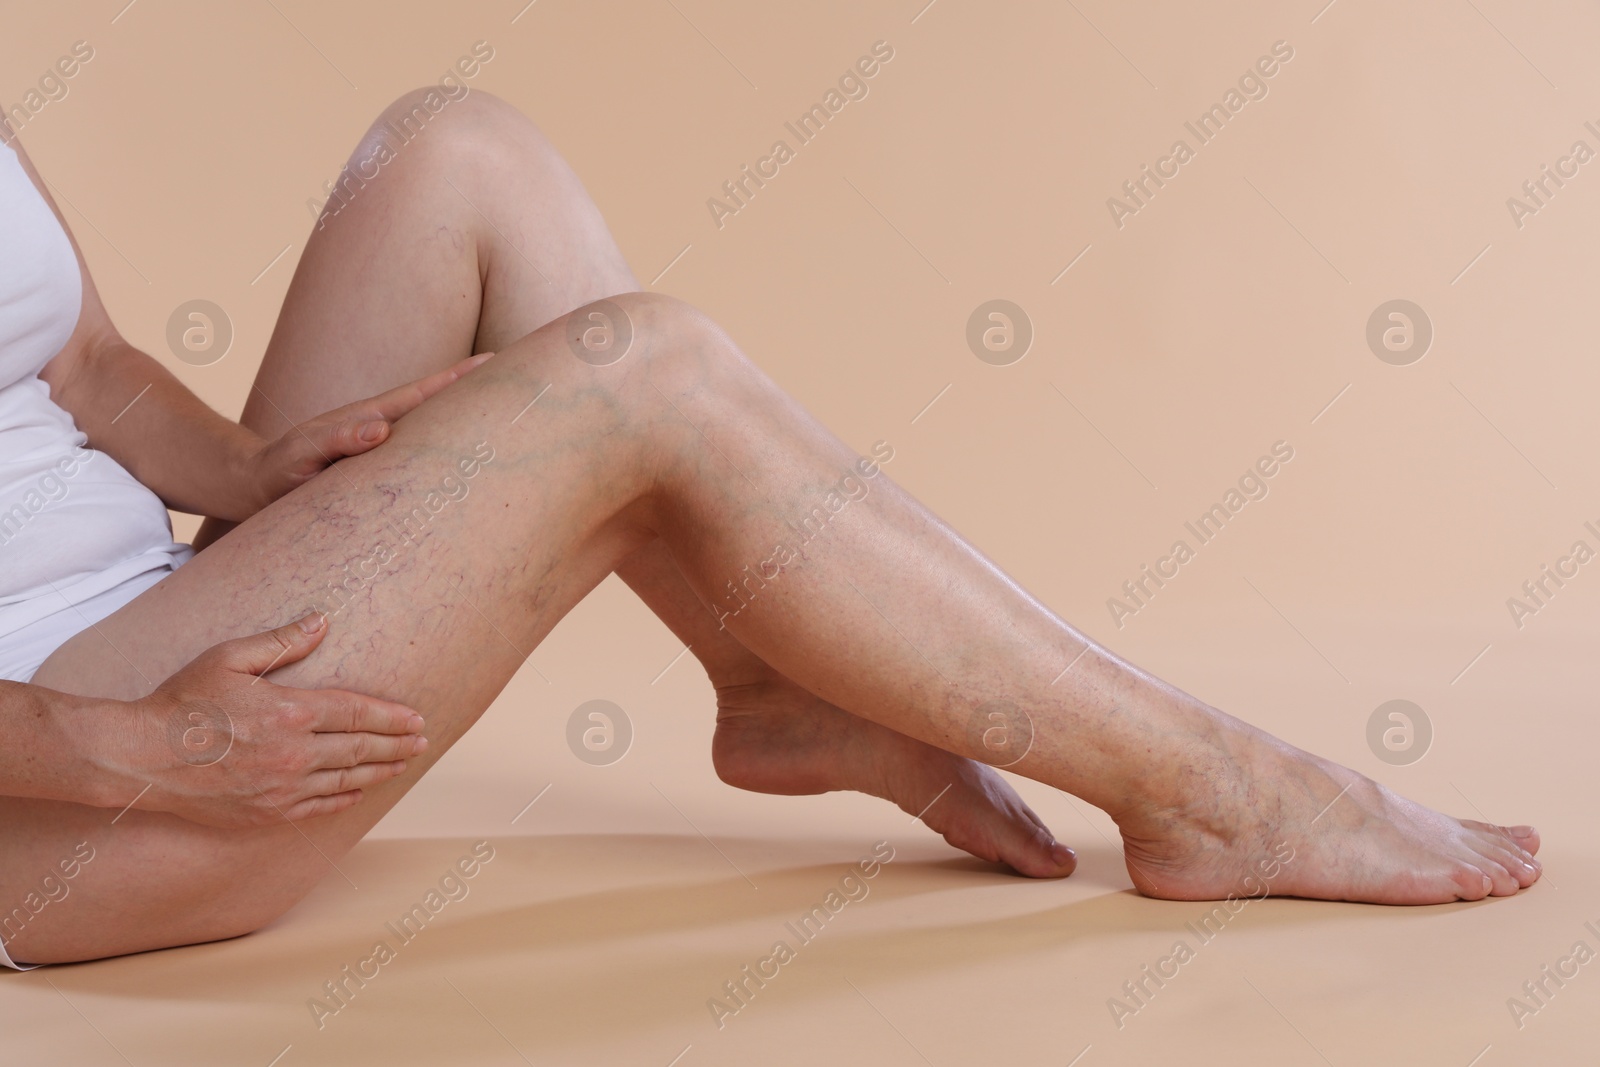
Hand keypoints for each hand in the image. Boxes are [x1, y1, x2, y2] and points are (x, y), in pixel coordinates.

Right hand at [113, 613, 427, 826]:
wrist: (141, 758)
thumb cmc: (183, 701)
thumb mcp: (229, 658)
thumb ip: (282, 641)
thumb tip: (323, 621)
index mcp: (290, 712)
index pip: (356, 713)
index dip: (391, 716)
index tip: (416, 718)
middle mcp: (293, 754)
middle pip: (359, 749)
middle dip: (396, 744)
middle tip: (422, 741)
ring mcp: (280, 788)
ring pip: (345, 780)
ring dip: (379, 771)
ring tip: (402, 764)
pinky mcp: (265, 813)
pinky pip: (317, 807)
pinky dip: (343, 798)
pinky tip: (358, 791)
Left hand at [242, 352, 492, 514]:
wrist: (255, 485)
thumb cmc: (277, 471)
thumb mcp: (301, 455)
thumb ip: (337, 440)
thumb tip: (381, 430)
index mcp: (371, 417)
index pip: (423, 395)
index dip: (459, 379)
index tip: (494, 362)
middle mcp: (383, 426)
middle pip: (439, 404)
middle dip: (478, 389)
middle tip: (523, 374)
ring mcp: (384, 444)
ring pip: (435, 429)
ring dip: (470, 418)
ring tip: (512, 412)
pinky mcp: (382, 467)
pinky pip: (424, 454)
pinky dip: (449, 448)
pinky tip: (470, 453)